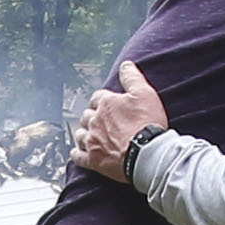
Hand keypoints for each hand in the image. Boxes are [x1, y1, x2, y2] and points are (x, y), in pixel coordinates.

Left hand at [74, 63, 167, 178]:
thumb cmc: (147, 123)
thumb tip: (125, 65)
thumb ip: (132, 78)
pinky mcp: (92, 160)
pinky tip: (78, 153)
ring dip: (84, 133)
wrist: (147, 153)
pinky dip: (77, 153)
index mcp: (106, 103)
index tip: (108, 105)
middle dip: (92, 116)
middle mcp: (94, 120)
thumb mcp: (145, 94)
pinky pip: (77, 156)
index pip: (97, 97)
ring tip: (91, 136)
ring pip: (80, 134)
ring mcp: (91, 141)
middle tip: (101, 121)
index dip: (103, 101)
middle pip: (86, 115)